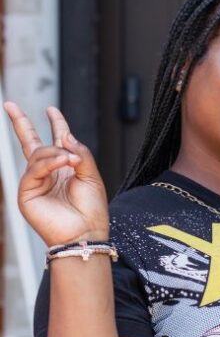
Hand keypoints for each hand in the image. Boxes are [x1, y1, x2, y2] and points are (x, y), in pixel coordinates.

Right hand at [4, 102, 109, 245]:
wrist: (86, 231)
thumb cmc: (91, 209)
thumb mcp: (91, 175)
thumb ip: (80, 152)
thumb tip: (66, 134)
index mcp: (66, 168)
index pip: (58, 141)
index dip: (56, 123)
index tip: (52, 109)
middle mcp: (49, 173)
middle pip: (31, 142)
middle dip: (21, 123)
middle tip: (11, 105)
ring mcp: (36, 182)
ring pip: (38, 154)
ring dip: (57, 153)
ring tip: (71, 161)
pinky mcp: (27, 193)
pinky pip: (34, 169)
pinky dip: (50, 163)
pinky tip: (63, 162)